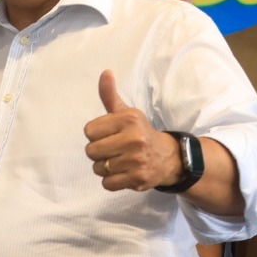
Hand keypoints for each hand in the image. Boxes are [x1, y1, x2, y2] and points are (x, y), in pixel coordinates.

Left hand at [83, 70, 182, 191]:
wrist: (168, 157)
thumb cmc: (139, 132)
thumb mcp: (126, 112)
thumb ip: (110, 95)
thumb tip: (105, 72)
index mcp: (128, 119)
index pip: (88, 131)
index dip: (96, 134)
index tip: (110, 134)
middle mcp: (134, 139)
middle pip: (91, 151)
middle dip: (98, 152)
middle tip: (114, 149)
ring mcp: (137, 160)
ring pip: (98, 168)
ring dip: (104, 167)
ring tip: (120, 161)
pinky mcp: (138, 179)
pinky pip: (107, 183)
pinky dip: (111, 180)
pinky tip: (124, 172)